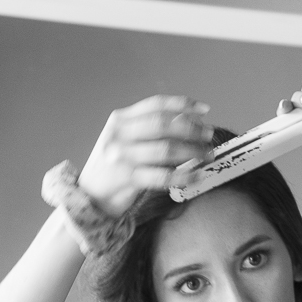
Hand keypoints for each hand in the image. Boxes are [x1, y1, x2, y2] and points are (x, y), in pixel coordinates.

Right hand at [78, 95, 213, 216]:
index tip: (204, 110)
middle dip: (192, 129)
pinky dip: (185, 176)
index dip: (182, 105)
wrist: (91, 197)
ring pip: (167, 149)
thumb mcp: (123, 140)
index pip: (156, 106)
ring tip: (208, 155)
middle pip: (163, 125)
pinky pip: (164, 176)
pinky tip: (198, 175)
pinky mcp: (129, 178)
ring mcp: (123, 156)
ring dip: (193, 151)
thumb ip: (146, 130)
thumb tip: (187, 124)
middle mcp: (120, 135)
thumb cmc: (114, 168)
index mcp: (120, 120)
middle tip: (210, 135)